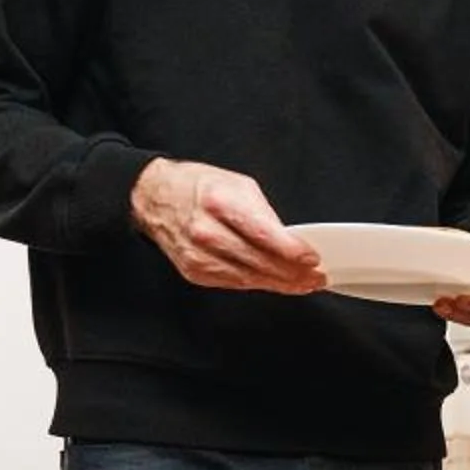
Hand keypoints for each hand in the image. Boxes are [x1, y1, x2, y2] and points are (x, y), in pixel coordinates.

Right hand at [130, 158, 325, 293]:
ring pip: (248, 278)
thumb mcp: (237, 184)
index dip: (292, 251)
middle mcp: (206, 232)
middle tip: (315, 277)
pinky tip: (275, 284)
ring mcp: (198, 255)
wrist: (153, 197)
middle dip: (293, 273)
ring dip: (279, 284)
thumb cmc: (198, 186)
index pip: (264, 234)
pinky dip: (257, 284)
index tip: (312, 258)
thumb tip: (289, 239)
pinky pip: (233, 283)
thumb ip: (264, 213)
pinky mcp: (194, 272)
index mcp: (219, 202)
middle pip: (259, 261)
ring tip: (302, 284)